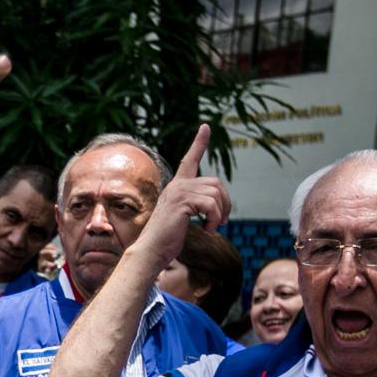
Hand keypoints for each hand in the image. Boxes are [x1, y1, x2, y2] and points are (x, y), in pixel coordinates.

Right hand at [136, 126, 232, 271]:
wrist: (151, 250)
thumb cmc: (167, 239)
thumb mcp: (184, 218)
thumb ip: (198, 207)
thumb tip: (223, 209)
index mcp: (177, 186)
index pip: (189, 160)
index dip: (199, 143)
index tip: (206, 127)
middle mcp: (177, 185)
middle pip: (216, 184)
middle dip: (225, 204)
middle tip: (220, 222)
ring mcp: (179, 192)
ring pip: (216, 195)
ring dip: (219, 215)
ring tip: (210, 228)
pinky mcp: (182, 202)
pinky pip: (212, 206)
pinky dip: (214, 220)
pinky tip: (206, 230)